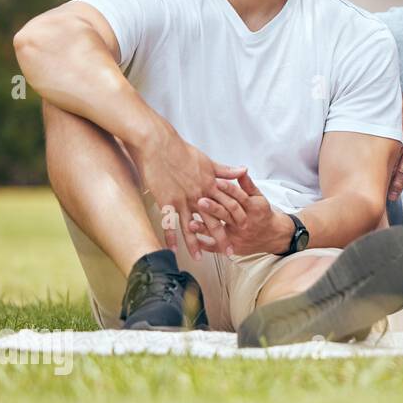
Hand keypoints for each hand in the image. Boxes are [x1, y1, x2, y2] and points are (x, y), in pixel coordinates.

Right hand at [128, 122, 245, 259]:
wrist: (158, 144)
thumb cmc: (181, 151)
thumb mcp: (207, 160)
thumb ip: (225, 170)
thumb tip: (243, 170)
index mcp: (211, 184)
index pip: (229, 205)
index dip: (237, 218)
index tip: (243, 229)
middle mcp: (200, 194)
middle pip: (215, 220)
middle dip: (222, 237)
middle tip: (230, 251)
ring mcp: (183, 199)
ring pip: (192, 226)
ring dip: (196, 243)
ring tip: (200, 258)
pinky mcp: (167, 200)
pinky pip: (170, 223)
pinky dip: (171, 237)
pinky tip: (173, 250)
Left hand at [189, 170, 291, 255]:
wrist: (272, 236)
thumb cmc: (262, 214)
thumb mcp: (258, 197)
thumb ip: (247, 185)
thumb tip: (241, 169)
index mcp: (252, 209)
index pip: (240, 198)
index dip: (229, 190)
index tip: (217, 182)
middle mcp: (245, 223)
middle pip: (229, 214)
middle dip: (214, 208)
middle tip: (200, 201)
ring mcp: (238, 236)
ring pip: (221, 231)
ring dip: (205, 228)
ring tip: (191, 223)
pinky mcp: (232, 246)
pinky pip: (216, 247)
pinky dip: (203, 244)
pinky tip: (192, 240)